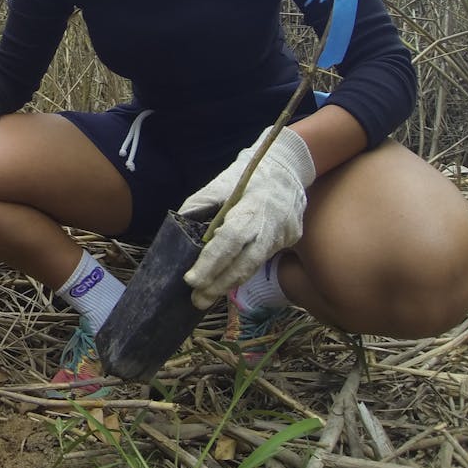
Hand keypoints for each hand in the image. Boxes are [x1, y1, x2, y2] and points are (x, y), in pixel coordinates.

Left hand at [179, 126, 315, 309]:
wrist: (286, 167)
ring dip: (228, 284)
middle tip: (196, 300)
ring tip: (205, 298)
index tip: (191, 280)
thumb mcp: (218, 185)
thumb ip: (198, 207)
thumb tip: (176, 229)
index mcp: (249, 209)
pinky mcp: (291, 240)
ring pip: (254, 266)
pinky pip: (263, 259)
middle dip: (219, 284)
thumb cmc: (245, 177)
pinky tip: (226, 281)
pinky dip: (243, 271)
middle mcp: (270, 226)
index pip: (229, 241)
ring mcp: (284, 235)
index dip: (210, 262)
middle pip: (244, 263)